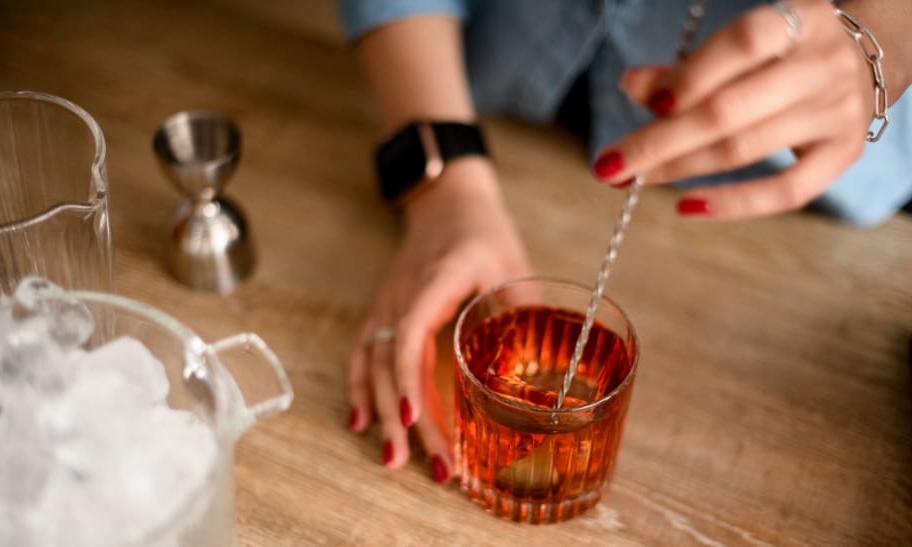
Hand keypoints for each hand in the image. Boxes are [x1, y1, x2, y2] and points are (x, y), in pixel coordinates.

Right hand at [347, 157, 530, 480]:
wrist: (446, 201)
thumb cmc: (483, 232)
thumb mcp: (512, 263)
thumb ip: (524, 311)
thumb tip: (551, 369)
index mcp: (436, 279)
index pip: (410, 333)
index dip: (407, 378)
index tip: (415, 419)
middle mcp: (403, 294)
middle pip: (391, 361)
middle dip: (406, 417)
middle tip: (430, 464)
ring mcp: (388, 304)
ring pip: (372, 364)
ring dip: (381, 413)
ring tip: (393, 460)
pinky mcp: (384, 311)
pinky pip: (363, 354)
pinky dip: (360, 390)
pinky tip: (362, 424)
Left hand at [595, 0, 874, 218]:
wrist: (864, 62)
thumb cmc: (781, 53)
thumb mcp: (742, 45)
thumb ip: (687, 67)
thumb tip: (630, 85)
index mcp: (799, 19)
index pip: (744, 43)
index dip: (694, 74)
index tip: (648, 105)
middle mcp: (822, 64)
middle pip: (730, 110)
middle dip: (661, 141)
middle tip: (608, 166)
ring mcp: (837, 112)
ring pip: (746, 149)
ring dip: (680, 170)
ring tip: (632, 181)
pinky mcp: (843, 154)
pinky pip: (786, 191)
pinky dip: (733, 203)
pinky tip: (687, 208)